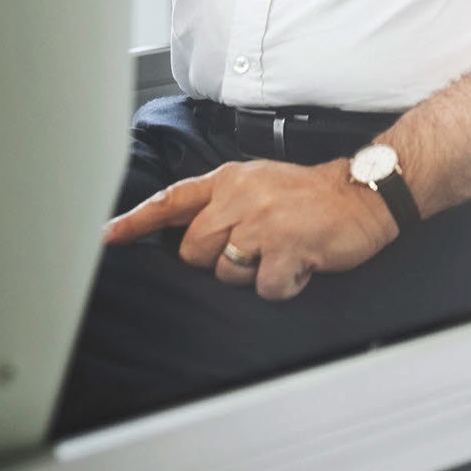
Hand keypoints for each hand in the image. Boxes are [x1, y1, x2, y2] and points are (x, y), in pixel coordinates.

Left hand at [102, 157, 398, 300]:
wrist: (364, 193)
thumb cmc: (310, 195)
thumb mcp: (259, 182)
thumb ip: (222, 202)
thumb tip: (185, 232)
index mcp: (229, 181)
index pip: (170, 201)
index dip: (136, 222)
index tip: (106, 238)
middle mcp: (240, 199)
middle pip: (193, 251)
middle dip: (216, 261)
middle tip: (254, 249)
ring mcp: (263, 224)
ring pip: (227, 274)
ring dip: (253, 275)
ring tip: (281, 253)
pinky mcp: (287, 248)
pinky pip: (265, 289)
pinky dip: (284, 286)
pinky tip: (300, 265)